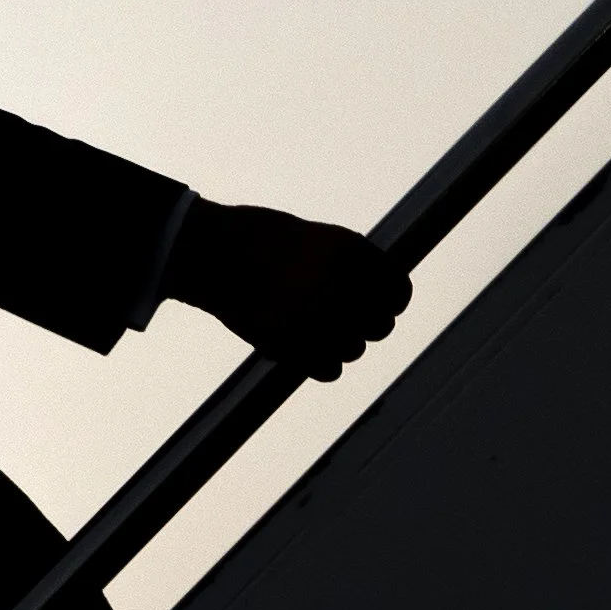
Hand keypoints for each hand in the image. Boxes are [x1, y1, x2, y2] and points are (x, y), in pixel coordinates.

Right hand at [162, 198, 410, 380]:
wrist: (211, 254)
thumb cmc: (259, 240)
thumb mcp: (317, 239)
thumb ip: (352, 266)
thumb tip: (382, 297)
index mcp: (352, 255)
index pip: (398, 291)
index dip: (389, 300)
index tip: (377, 303)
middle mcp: (343, 288)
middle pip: (381, 326)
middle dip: (363, 323)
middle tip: (337, 316)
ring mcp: (319, 319)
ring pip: (353, 349)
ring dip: (337, 343)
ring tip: (307, 325)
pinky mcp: (295, 347)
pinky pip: (330, 370)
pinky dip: (318, 363)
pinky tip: (301, 345)